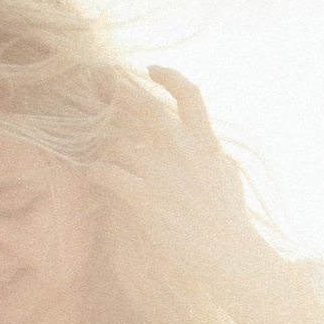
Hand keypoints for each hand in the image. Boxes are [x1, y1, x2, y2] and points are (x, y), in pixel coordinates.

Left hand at [95, 66, 323, 323]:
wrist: (230, 254)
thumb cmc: (228, 220)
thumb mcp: (226, 174)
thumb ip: (209, 151)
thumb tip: (204, 140)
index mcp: (206, 142)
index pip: (190, 94)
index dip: (169, 76)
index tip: (151, 69)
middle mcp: (183, 150)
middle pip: (146, 108)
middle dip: (123, 95)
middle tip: (108, 91)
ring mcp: (162, 173)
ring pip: (118, 143)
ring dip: (105, 148)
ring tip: (100, 156)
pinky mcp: (144, 198)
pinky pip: (107, 173)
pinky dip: (95, 171)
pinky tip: (94, 176)